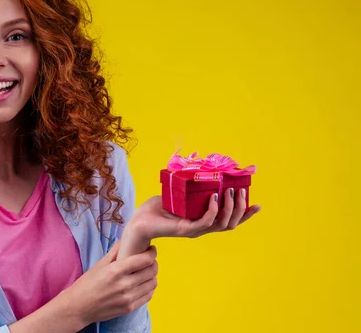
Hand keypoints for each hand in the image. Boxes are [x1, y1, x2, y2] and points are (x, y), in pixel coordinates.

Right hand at [59, 240, 157, 326]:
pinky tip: (143, 283)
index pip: (144, 260)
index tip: (151, 249)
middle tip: (149, 259)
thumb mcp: (99, 264)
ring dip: (152, 275)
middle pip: (151, 271)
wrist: (79, 307)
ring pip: (152, 283)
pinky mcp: (129, 308)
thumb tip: (127, 239)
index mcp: (115, 271)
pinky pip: (148, 296)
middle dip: (153, 262)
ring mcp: (127, 298)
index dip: (151, 252)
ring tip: (146, 271)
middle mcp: (123, 285)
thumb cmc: (87, 284)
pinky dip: (149, 287)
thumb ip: (115, 251)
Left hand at [131, 187, 260, 241]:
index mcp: (203, 221)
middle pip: (230, 223)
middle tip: (241, 192)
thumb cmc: (158, 207)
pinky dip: (212, 210)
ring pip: (221, 224)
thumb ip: (193, 186)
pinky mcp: (185, 229)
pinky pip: (205, 222)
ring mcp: (195, 230)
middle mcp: (202, 228)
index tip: (258, 205)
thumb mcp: (180, 193)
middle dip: (240, 208)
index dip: (245, 215)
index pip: (230, 221)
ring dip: (229, 207)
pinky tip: (214, 197)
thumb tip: (203, 167)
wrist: (140, 220)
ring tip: (229, 190)